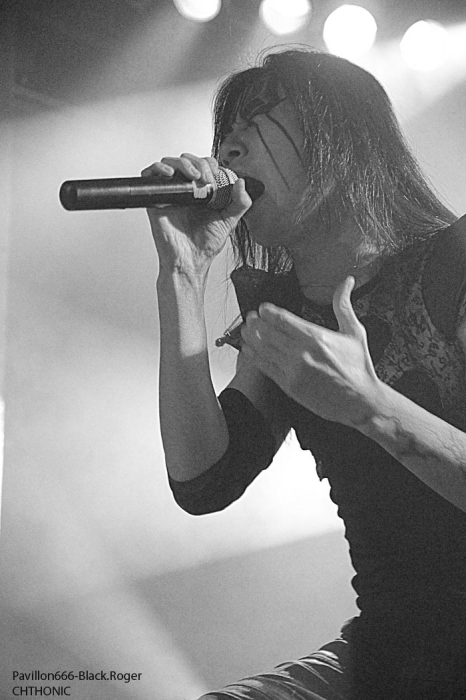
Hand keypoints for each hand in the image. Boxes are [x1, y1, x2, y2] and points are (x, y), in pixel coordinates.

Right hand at [142, 154, 250, 277]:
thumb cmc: (205, 245)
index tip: (215, 177)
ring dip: (183, 163)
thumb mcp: (229, 221)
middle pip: (187, 159)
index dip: (210, 164)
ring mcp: (170, 194)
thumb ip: (240, 203)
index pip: (203, 164)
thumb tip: (241, 182)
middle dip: (198, 163)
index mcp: (202, 192)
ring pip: (170, 162)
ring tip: (193, 176)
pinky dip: (157, 168)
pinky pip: (149, 175)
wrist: (189, 261)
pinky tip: (169, 174)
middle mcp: (185, 191)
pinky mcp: (156, 199)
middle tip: (206, 179)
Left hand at [240, 276, 382, 426]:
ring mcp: (293, 370)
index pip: (282, 319)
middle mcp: (301, 353)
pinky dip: (253, 357)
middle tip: (251, 317)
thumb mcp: (354, 332)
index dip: (268, 311)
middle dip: (256, 322)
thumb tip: (347, 281)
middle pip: (268, 332)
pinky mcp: (289, 386)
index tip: (262, 308)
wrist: (360, 401)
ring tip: (245, 330)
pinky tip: (249, 350)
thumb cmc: (359, 368)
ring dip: (251, 338)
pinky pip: (264, 367)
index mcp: (316, 337)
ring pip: (263, 349)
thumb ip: (343, 305)